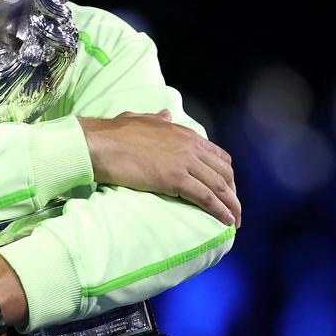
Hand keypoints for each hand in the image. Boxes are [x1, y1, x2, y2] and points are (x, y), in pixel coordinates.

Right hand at [78, 110, 240, 227]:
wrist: (100, 143)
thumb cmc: (114, 133)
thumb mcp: (141, 119)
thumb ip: (158, 119)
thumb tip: (167, 114)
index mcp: (184, 134)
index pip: (217, 155)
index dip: (225, 174)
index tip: (226, 189)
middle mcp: (190, 146)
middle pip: (224, 172)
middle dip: (232, 192)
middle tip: (232, 208)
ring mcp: (185, 162)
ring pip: (220, 186)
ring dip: (231, 205)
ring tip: (235, 220)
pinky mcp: (176, 179)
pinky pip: (206, 197)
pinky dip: (220, 210)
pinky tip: (226, 221)